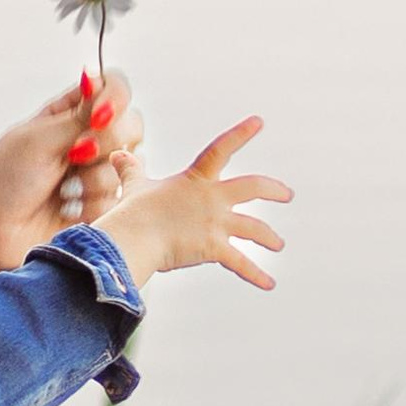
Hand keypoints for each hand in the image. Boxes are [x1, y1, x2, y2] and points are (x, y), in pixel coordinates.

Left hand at [0, 69, 142, 269]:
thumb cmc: (6, 177)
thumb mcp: (38, 138)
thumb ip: (78, 115)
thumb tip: (98, 77)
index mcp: (72, 113)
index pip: (114, 88)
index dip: (115, 98)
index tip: (99, 115)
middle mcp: (92, 139)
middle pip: (132, 125)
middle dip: (104, 142)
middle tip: (72, 156)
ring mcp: (99, 172)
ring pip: (127, 164)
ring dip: (91, 179)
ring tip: (62, 190)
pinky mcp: (104, 205)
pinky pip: (120, 198)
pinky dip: (91, 203)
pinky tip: (67, 208)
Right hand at [99, 119, 288, 292]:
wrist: (134, 237)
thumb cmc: (133, 211)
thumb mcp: (134, 186)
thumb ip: (130, 169)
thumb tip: (117, 154)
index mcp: (195, 180)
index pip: (220, 149)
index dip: (240, 133)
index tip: (259, 121)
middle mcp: (212, 198)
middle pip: (253, 187)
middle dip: (274, 190)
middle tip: (288, 194)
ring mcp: (216, 223)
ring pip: (254, 228)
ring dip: (269, 237)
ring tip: (279, 244)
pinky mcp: (214, 248)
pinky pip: (242, 264)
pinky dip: (257, 275)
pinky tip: (270, 284)